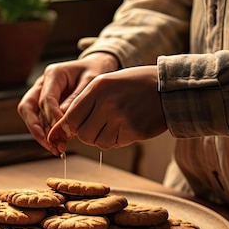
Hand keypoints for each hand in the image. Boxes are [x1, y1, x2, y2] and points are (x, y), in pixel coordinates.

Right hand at [17, 53, 119, 154]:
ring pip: (30, 116)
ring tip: (56, 149)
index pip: (45, 98)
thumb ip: (76, 99)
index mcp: (53, 74)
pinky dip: (46, 133)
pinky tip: (57, 144)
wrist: (98, 66)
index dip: (52, 117)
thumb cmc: (95, 71)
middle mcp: (42, 84)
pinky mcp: (45, 105)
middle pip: (28, 108)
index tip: (64, 130)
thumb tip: (63, 120)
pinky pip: (39, 120)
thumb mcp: (91, 81)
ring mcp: (41, 94)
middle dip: (38, 129)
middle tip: (51, 144)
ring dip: (40, 134)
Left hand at [48, 65, 167, 150]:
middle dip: (86, 134)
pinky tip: (125, 127)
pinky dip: (115, 141)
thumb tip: (60, 129)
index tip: (62, 135)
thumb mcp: (106, 84)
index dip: (64, 129)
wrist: (168, 88)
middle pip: (82, 134)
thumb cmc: (133, 85)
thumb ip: (83, 103)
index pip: (70, 117)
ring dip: (102, 138)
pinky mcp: (133, 131)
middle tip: (98, 125)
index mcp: (97, 88)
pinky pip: (113, 144)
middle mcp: (107, 103)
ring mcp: (121, 118)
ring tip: (114, 124)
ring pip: (97, 142)